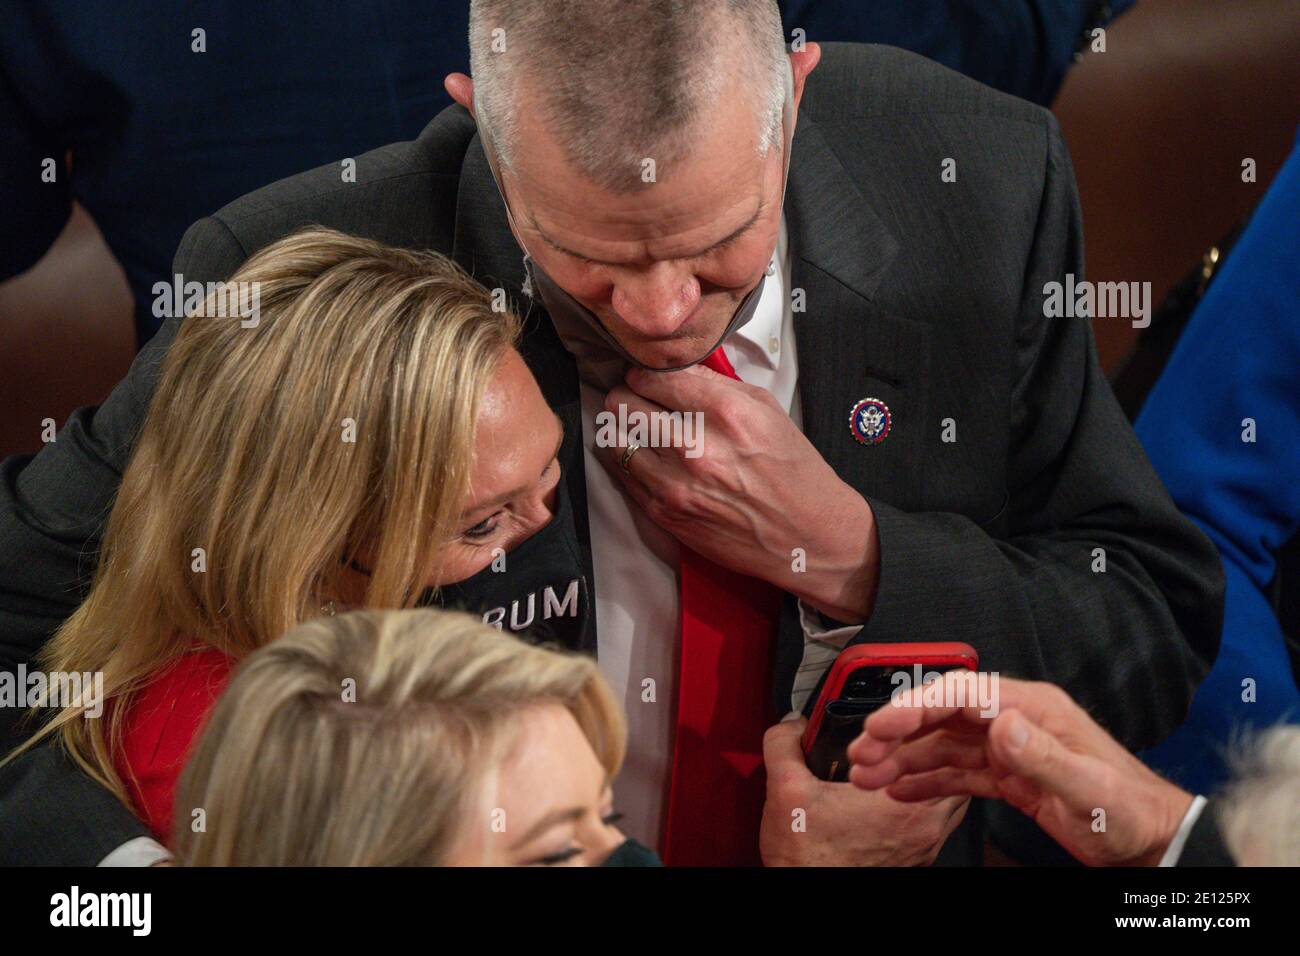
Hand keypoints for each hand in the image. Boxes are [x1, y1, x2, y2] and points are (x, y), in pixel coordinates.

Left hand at [606, 364, 879, 621]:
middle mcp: (694, 447)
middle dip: (628, 396)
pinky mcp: (664, 512)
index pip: (652, 376)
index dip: (645, 373)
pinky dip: (628, 461)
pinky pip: (622, 475)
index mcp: (724, 413)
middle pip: (623, 403)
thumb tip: (678, 367)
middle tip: (640, 401)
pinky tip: (648, 458)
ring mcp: (674, 483)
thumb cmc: (792, 471)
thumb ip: (717, 384)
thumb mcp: (767, 410)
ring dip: (624, 429)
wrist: (806, 536)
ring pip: (614, 438)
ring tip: (642, 430)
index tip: (648, 378)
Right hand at [760, 717, 967, 865]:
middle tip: (909, 733)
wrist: (805, 895)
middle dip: (934, 749)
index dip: (932, 726)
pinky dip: (918, 800)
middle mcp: (924, 828)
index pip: (945, 752)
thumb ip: (785, 744)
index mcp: (903, 806)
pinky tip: (887, 793)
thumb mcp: (785, 790)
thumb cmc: (807, 860)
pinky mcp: (914, 858)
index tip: (911, 717)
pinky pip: (932, 819)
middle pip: (954, 773)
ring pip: (947, 797)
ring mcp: (922, 846)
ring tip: (897, 760)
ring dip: (928, 775)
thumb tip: (791, 723)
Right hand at [847, 674, 1194, 866]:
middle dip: (896, 733)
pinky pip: (955, 771)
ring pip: (941, 744)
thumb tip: (1000, 722)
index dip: (917, 705)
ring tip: (867, 776)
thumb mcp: (1088, 787)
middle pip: (942, 716)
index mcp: (1033, 709)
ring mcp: (1009, 747)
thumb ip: (1042, 754)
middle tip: (861, 754)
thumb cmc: (1129, 811)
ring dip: (902, 759)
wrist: (1151, 839)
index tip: (883, 725)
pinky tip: (900, 790)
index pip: (961, 694)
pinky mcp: (1007, 774)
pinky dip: (924, 780)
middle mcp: (1016, 721)